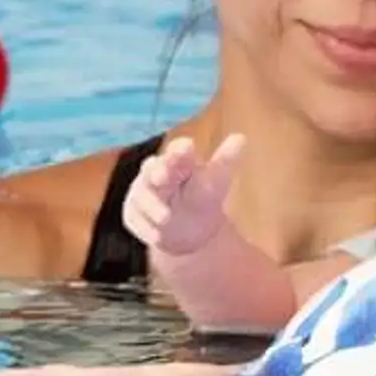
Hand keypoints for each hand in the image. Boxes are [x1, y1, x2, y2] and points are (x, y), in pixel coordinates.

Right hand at [121, 133, 243, 259]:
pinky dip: (146, 227)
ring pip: (141, 194)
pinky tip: (157, 236)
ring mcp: (142, 193)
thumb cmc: (203, 198)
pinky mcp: (134, 214)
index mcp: (178, 161)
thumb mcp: (216, 182)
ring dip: (152, 205)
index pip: (177, 150)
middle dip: (158, 172)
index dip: (180, 150)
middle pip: (152, 168)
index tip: (188, 147)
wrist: (190, 231)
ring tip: (166, 217)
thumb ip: (224, 160)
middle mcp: (155, 172)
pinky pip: (136, 218)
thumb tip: (240, 138)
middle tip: (164, 176)